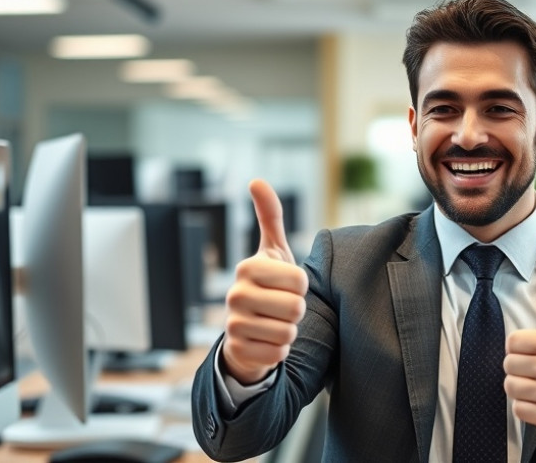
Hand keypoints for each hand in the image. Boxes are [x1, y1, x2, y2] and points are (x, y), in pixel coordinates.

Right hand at [221, 179, 307, 383]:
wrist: (247, 329)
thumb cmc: (268, 285)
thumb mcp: (273, 250)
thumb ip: (270, 215)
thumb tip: (256, 180)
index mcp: (247, 267)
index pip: (300, 280)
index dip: (302, 286)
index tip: (287, 285)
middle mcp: (235, 294)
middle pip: (296, 308)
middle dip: (297, 311)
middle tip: (282, 307)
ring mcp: (233, 324)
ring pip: (288, 332)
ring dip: (289, 330)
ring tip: (274, 323)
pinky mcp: (238, 352)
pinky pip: (279, 354)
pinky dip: (280, 350)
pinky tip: (266, 341)